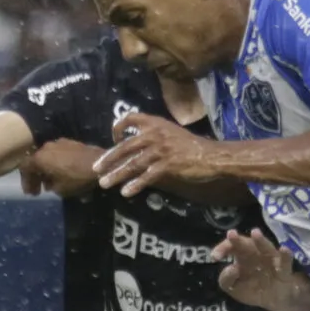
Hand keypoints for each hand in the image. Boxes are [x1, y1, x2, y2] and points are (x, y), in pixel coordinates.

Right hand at [20, 139, 101, 198]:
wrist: (99, 164)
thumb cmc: (76, 178)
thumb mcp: (60, 189)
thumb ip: (50, 186)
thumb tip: (49, 183)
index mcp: (40, 158)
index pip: (25, 168)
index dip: (26, 181)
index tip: (30, 193)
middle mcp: (46, 147)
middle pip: (35, 161)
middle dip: (35, 176)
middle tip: (38, 190)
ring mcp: (58, 142)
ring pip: (46, 157)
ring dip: (46, 169)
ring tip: (50, 183)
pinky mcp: (70, 142)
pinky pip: (56, 153)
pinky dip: (55, 163)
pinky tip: (61, 172)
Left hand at [97, 110, 216, 198]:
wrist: (212, 156)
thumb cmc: (192, 146)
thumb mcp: (171, 132)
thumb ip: (154, 134)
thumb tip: (135, 144)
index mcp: (156, 123)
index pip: (130, 118)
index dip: (118, 128)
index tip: (114, 140)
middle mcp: (156, 134)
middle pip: (126, 146)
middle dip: (109, 159)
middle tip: (96, 169)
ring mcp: (161, 150)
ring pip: (133, 163)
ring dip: (117, 174)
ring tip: (104, 184)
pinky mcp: (168, 165)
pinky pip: (147, 176)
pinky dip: (136, 185)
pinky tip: (126, 192)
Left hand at [214, 229, 309, 310]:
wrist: (278, 300)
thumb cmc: (254, 289)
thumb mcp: (235, 288)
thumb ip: (226, 280)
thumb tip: (231, 269)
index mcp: (242, 256)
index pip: (231, 247)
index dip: (222, 249)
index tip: (215, 256)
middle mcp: (256, 254)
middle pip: (246, 244)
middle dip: (238, 240)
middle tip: (231, 234)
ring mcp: (271, 260)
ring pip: (266, 248)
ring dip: (261, 241)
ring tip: (255, 233)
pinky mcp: (284, 270)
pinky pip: (285, 262)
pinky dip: (285, 256)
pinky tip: (284, 249)